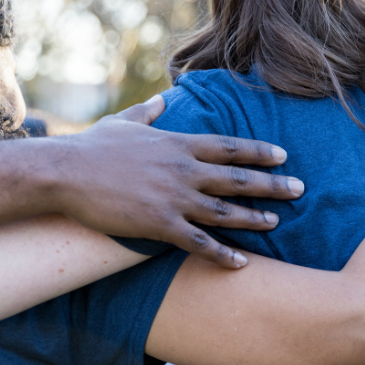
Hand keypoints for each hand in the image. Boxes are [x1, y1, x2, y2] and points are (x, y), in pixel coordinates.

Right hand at [50, 95, 303, 267]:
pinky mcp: (160, 225)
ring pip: (225, 212)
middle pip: (238, 179)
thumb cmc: (92, 147)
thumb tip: (160, 101)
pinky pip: (198, 243)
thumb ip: (148, 113)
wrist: (63, 173)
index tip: (284, 156)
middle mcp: (184, 171)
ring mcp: (174, 198)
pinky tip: (241, 263)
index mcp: (179, 144)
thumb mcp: (123, 123)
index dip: (260, 151)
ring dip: (254, 219)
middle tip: (300, 191)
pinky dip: (222, 254)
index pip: (230, 147)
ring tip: (276, 224)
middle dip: (272, 185)